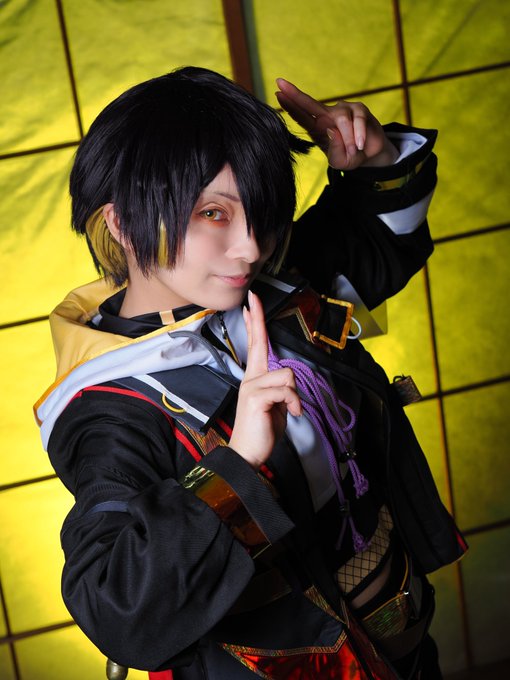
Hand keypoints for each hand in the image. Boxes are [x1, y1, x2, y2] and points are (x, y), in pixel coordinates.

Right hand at [228, 291, 301, 468]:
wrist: (249, 453)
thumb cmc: (263, 429)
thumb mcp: (277, 404)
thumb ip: (281, 387)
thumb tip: (287, 379)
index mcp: (255, 377)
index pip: (256, 344)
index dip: (254, 323)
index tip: (251, 303)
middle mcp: (251, 378)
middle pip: (259, 342)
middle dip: (257, 318)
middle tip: (254, 296)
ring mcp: (251, 386)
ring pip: (286, 374)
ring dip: (294, 395)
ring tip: (289, 410)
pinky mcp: (256, 397)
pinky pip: (286, 390)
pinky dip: (293, 404)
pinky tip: (290, 414)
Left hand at [275, 78, 398, 169]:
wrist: (370, 154)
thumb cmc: (350, 156)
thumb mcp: (340, 162)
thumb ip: (334, 151)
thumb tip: (332, 130)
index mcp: (317, 129)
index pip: (301, 116)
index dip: (290, 106)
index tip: (277, 94)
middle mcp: (327, 116)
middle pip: (309, 103)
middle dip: (294, 94)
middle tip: (279, 83)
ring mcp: (342, 110)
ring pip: (341, 120)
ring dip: (349, 139)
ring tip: (353, 150)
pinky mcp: (358, 109)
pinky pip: (358, 119)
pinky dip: (359, 134)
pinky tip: (360, 144)